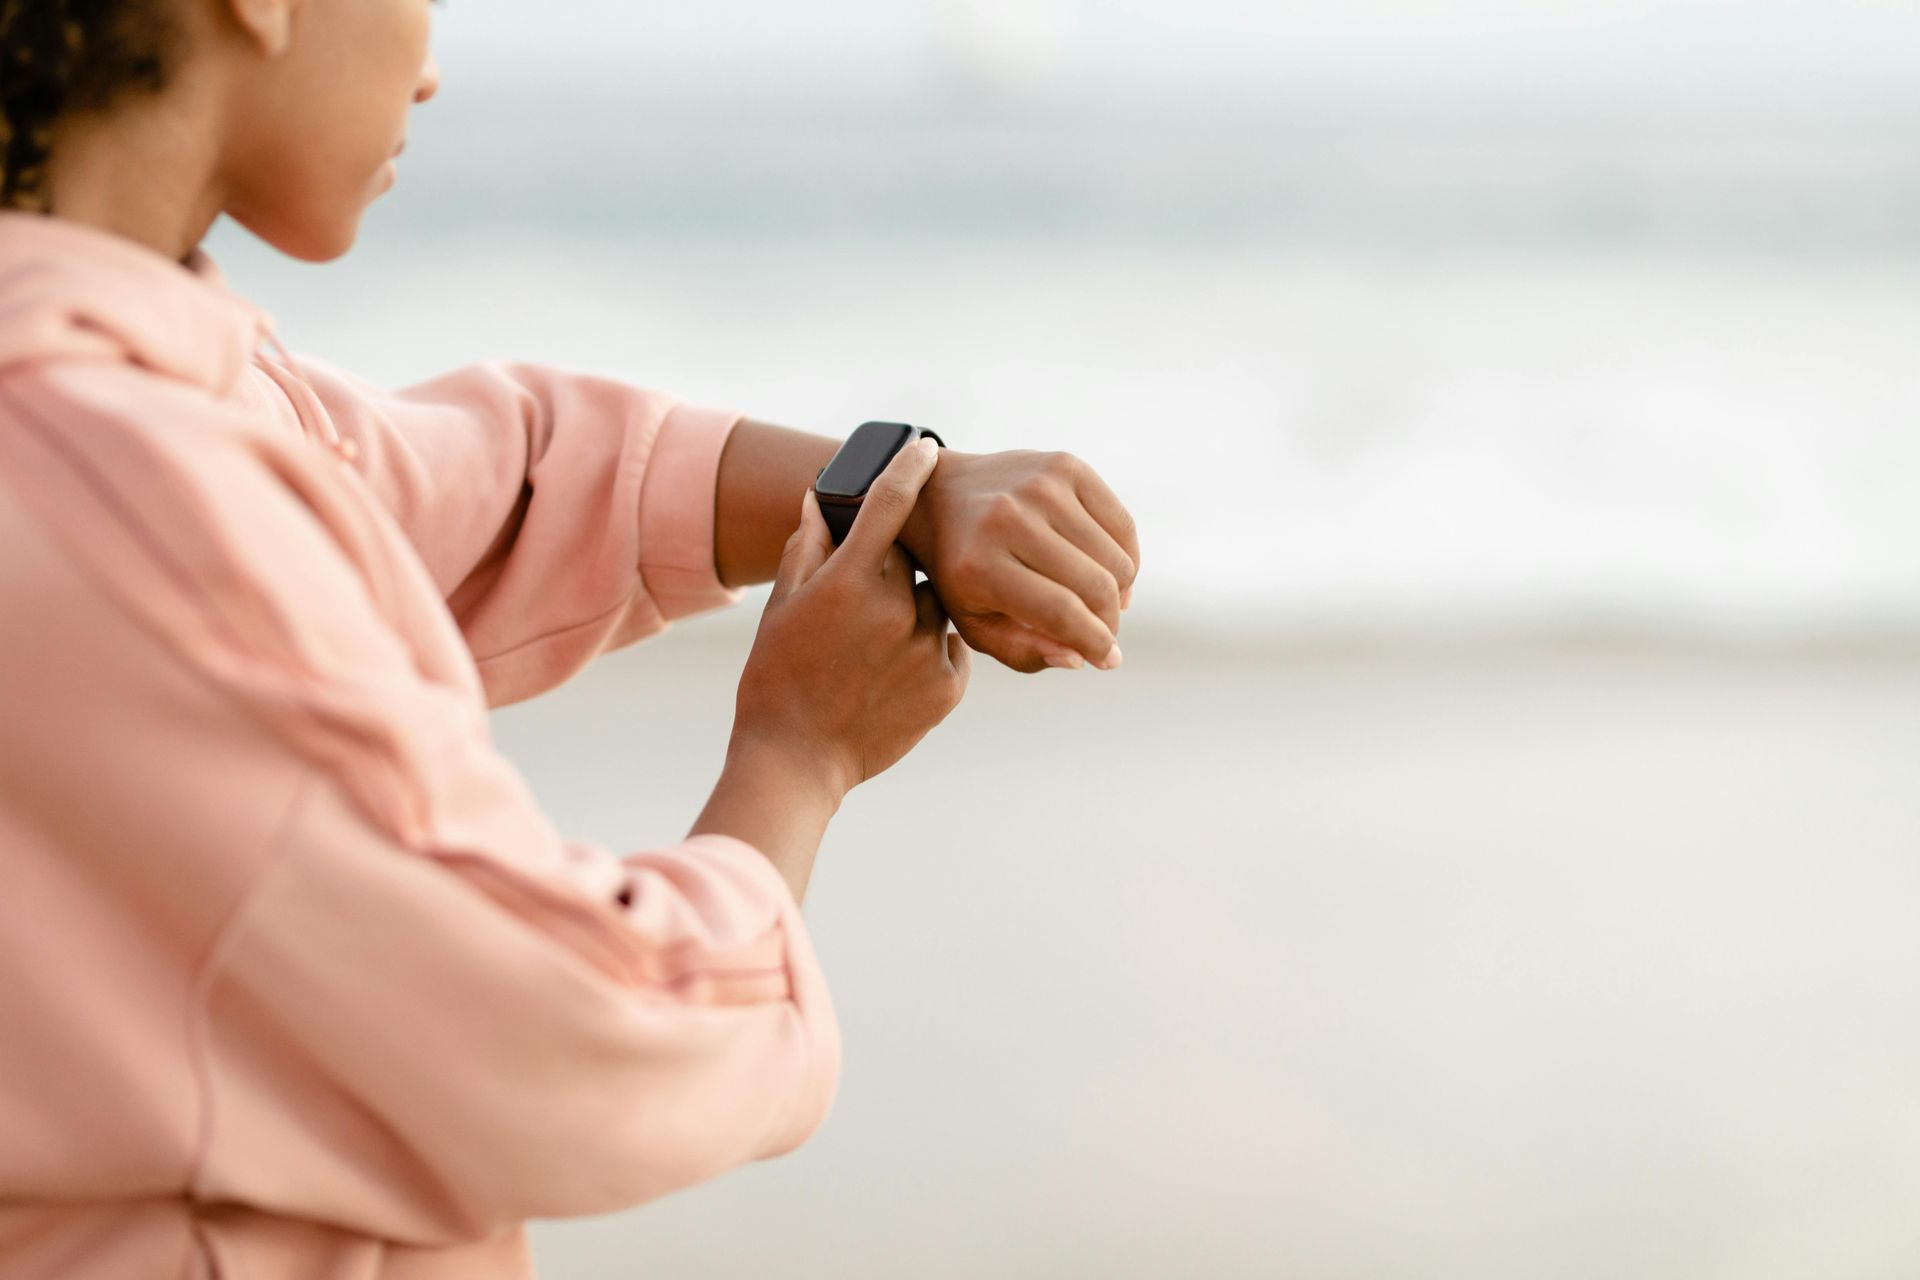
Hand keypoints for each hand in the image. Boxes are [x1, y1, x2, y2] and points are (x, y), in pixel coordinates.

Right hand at [730, 439, 972, 796]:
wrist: (798, 758)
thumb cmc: (778, 678)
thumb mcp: (782, 607)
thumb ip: (807, 548)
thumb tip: (818, 500)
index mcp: (849, 582)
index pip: (890, 505)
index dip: (909, 470)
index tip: (925, 450)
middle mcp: (896, 610)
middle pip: (915, 563)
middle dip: (896, 571)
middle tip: (863, 606)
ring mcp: (927, 649)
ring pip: (938, 605)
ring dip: (915, 613)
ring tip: (874, 650)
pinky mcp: (949, 686)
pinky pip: (952, 646)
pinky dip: (930, 650)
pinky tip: (892, 675)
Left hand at [899, 448, 1139, 673]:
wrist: (940, 496)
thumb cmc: (960, 572)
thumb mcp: (974, 622)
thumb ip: (1023, 651)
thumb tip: (1080, 658)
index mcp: (980, 565)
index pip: (1060, 613)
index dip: (1095, 643)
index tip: (1109, 660)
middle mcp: (1010, 519)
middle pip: (1095, 586)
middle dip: (1109, 622)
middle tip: (1104, 632)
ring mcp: (1040, 486)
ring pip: (1115, 558)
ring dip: (1120, 592)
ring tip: (1104, 603)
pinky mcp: (1065, 465)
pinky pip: (1122, 523)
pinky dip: (1126, 556)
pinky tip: (1111, 572)